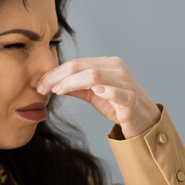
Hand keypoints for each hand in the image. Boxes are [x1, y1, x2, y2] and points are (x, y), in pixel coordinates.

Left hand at [37, 57, 160, 138]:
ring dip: (72, 82)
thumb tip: (53, 84)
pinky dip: (106, 90)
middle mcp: (115, 69)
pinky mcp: (130, 99)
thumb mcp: (94, 95)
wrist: (145, 121)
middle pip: (81, 66)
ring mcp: (124, 82)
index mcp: (106, 64)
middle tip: (41, 87)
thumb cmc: (119, 106)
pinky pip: (117, 92)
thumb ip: (76, 88)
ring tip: (57, 90)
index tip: (39, 83)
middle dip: (57, 76)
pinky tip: (95, 91)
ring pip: (94, 75)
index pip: (76, 63)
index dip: (55, 72)